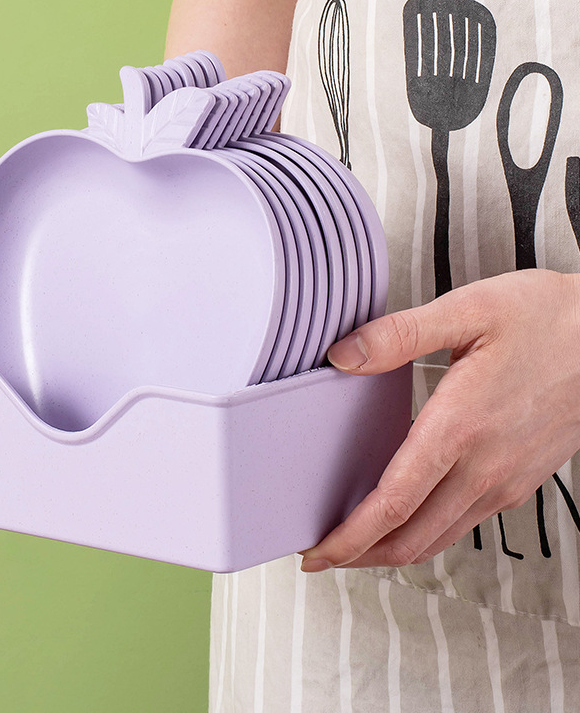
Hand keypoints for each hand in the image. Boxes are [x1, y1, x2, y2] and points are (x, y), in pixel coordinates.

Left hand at [299, 269, 579, 571]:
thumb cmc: (547, 320)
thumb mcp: (468, 310)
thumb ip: (399, 334)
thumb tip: (343, 355)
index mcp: (460, 428)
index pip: (392, 505)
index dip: (348, 537)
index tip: (316, 550)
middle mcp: (484, 466)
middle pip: (410, 538)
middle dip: (359, 555)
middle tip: (321, 553)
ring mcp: (505, 480)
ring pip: (438, 538)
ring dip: (390, 549)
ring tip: (354, 541)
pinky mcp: (519, 480)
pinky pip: (463, 522)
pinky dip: (424, 531)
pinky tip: (405, 514)